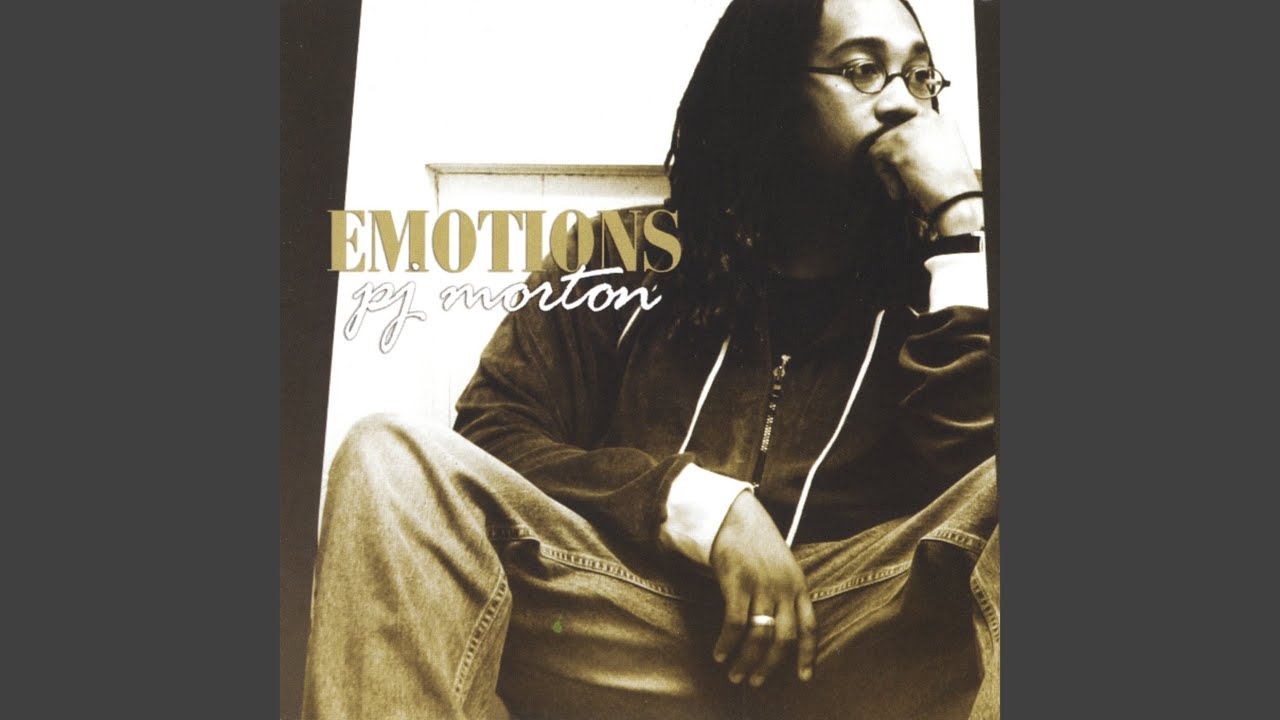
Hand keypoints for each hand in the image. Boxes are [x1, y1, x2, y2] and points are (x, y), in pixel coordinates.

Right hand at [709, 491, 816, 686]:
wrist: (734, 515)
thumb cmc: (756, 543)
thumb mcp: (781, 566)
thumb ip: (786, 593)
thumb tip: (778, 629)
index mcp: (799, 584)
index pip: (810, 626)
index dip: (808, 654)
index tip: (804, 677)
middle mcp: (784, 587)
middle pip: (784, 638)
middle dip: (770, 665)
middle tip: (756, 681)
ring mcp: (761, 585)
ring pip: (759, 636)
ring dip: (746, 660)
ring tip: (735, 674)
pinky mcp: (737, 582)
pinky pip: (735, 623)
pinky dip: (727, 643)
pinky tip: (720, 653)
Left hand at [869, 112, 981, 222]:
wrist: (957, 198)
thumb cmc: (951, 186)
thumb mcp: (941, 157)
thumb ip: (922, 146)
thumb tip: (894, 146)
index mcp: (942, 121)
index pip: (910, 114)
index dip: (898, 127)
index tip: (894, 136)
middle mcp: (927, 118)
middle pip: (893, 132)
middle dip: (895, 156)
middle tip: (910, 178)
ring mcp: (912, 128)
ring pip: (882, 144)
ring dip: (889, 168)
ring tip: (908, 185)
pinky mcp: (898, 142)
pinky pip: (875, 154)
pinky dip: (884, 175)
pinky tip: (901, 188)